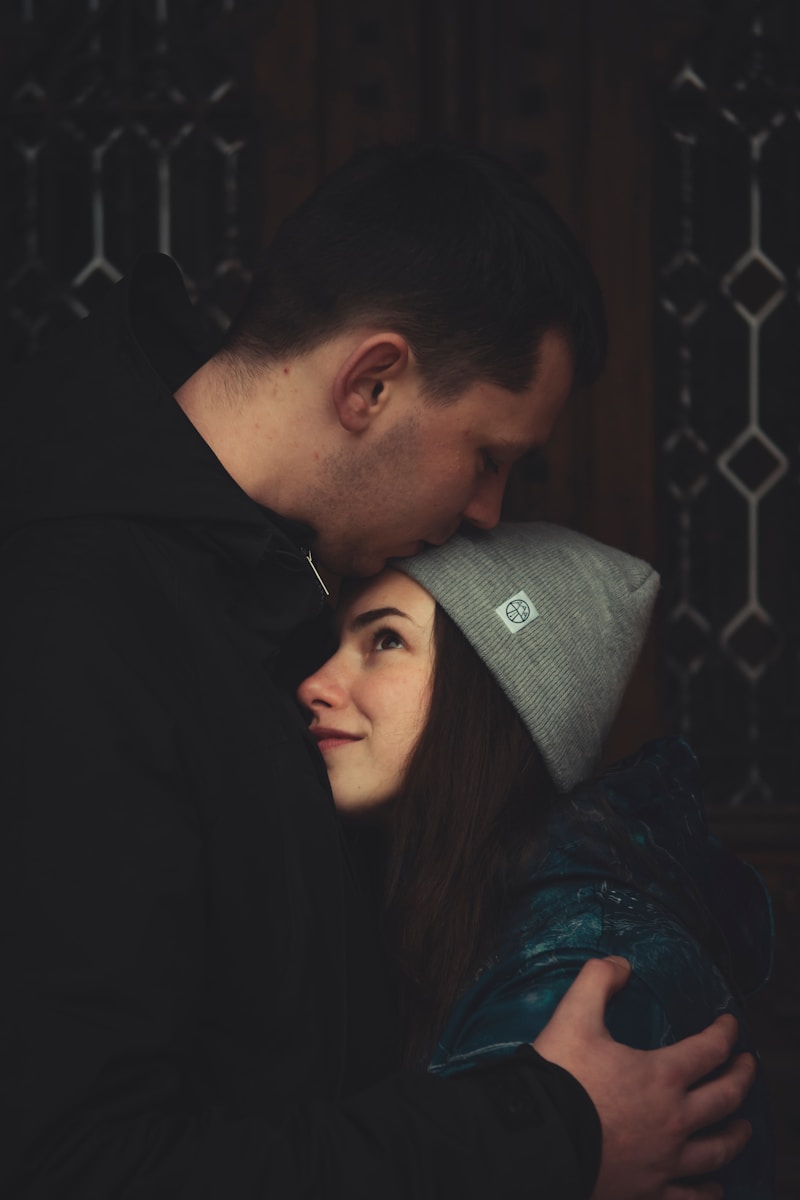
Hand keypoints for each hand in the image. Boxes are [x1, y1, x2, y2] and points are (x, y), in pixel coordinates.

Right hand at [532, 957, 755, 1199]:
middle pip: (725, 1098)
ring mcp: (665, 1160)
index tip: (730, 1024)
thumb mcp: (573, 1016)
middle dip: (741, 1077)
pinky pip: (690, 1196)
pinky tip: (716, 1187)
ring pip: (717, 1149)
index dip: (725, 1033)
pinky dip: (707, 1191)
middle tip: (748, 1066)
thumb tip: (621, 964)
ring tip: (744, 1126)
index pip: (709, 1049)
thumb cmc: (559, 1078)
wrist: (538, 1141)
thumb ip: (598, 980)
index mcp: (662, 1076)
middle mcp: (675, 1119)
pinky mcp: (649, 1190)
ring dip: (735, 1134)